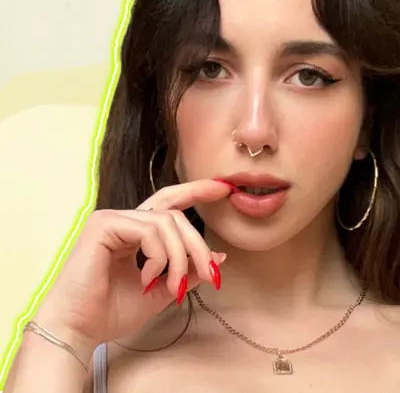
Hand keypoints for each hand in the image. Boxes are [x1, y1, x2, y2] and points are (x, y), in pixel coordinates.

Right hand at [33, 179, 230, 355]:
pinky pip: (148, 230)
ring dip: (180, 257)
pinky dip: (158, 256)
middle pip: (175, 214)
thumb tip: (218, 257)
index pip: (169, 203)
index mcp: (135, 232)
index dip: (195, 191)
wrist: (77, 330)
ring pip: (166, 222)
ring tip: (174, 287)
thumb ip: (187, 272)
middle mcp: (124, 220)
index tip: (221, 188)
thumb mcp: (160, 291)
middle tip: (211, 273)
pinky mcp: (103, 224)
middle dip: (197, 244)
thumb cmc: (110, 312)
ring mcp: (112, 218)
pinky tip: (146, 278)